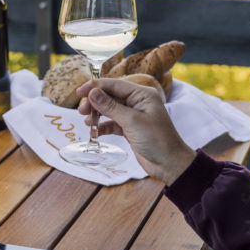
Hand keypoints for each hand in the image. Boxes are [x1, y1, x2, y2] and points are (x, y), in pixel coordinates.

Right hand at [77, 77, 195, 184]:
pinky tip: (95, 132)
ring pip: (109, 110)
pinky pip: (112, 123)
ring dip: (97, 115)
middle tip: (81, 111)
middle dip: (95, 102)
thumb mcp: (132, 121)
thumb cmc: (157, 140)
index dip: (95, 87)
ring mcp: (134, 115)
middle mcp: (138, 101)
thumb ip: (110, 107)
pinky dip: (103, 126)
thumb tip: (92, 93)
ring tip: (87, 122)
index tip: (79, 92)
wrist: (170, 164)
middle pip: (110, 96)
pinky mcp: (130, 128)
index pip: (114, 85)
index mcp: (142, 94)